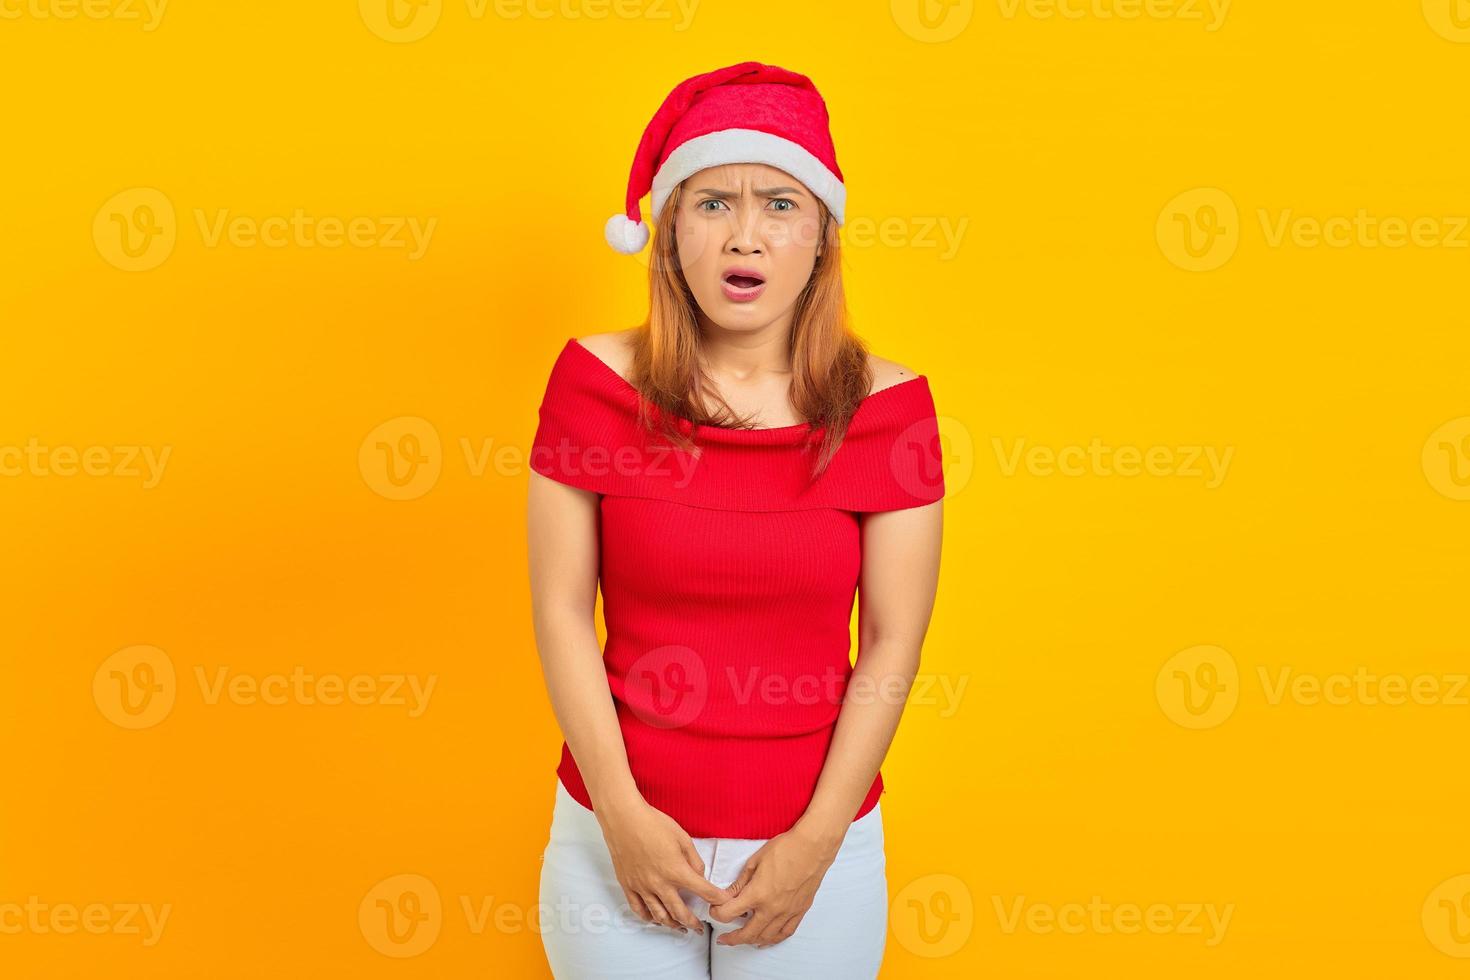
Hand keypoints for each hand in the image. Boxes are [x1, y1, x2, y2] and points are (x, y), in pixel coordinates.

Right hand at [596, 795, 732, 934]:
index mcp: (676, 870)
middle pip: (680, 912)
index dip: (717, 899)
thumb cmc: (653, 823)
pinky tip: (655, 919)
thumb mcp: (682, 838)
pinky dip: (649, 918)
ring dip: (673, 925)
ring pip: (659, 916)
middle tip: (700, 927)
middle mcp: (660, 884)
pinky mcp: (628, 886)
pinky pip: (638, 909)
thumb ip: (694, 860)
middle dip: (693, 922)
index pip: (703, 891)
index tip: (725, 903)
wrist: (624, 819)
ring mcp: (642, 887)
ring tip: (681, 928)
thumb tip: (699, 875)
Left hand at [708, 822, 841, 947]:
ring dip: (751, 941)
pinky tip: (766, 940)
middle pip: (747, 933)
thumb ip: (741, 882)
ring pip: (766, 937)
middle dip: (732, 938)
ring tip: (742, 939)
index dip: (717, 913)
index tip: (715, 910)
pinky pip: (785, 933)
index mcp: (757, 894)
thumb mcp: (755, 861)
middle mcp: (772, 908)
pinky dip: (773, 939)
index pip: (729, 913)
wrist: (812, 847)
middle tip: (723, 939)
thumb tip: (729, 894)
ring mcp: (787, 912)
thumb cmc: (785, 849)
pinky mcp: (799, 911)